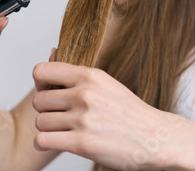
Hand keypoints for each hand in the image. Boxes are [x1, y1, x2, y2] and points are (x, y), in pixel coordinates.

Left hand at [32, 49, 183, 170]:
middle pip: (38, 100)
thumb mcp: (106, 84)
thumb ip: (78, 74)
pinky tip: (59, 141)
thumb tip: (51, 52)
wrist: (156, 138)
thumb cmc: (130, 113)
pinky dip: (46, 143)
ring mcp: (83, 118)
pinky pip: (43, 140)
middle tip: (63, 117)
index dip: (41, 84)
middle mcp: (84, 94)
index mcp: (90, 75)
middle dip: (47, 110)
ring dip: (49, 129)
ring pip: (40, 122)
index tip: (51, 93)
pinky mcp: (82, 143)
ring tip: (66, 131)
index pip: (41, 71)